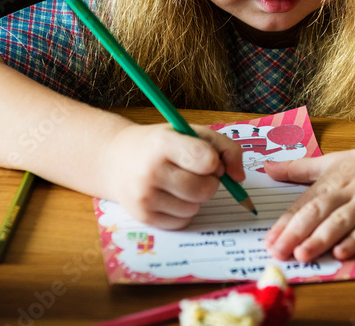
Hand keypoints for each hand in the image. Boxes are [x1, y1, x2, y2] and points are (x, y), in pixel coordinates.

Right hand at [100, 123, 244, 228]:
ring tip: (180, 183)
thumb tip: (239, 178)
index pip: (205, 159)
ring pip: (196, 207)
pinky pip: (183, 221)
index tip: (209, 160)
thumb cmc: (160, 144)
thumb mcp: (190, 132)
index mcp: (163, 143)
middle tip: (197, 173)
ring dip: (196, 197)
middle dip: (210, 182)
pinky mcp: (144, 217)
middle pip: (204, 189)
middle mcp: (151, 171)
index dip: (215, 162)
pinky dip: (185, 211)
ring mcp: (145, 197)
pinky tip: (171, 196)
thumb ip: (224, 147)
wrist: (115, 160)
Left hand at [262, 136, 354, 262]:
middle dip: (296, 232)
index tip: (268, 241)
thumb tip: (266, 167)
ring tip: (302, 254)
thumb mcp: (328, 161)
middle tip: (278, 251)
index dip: (284, 223)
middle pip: (317, 212)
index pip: (302, 204)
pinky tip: (342, 253)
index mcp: (328, 181)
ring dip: (321, 238)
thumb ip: (296, 169)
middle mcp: (345, 191)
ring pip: (341, 221)